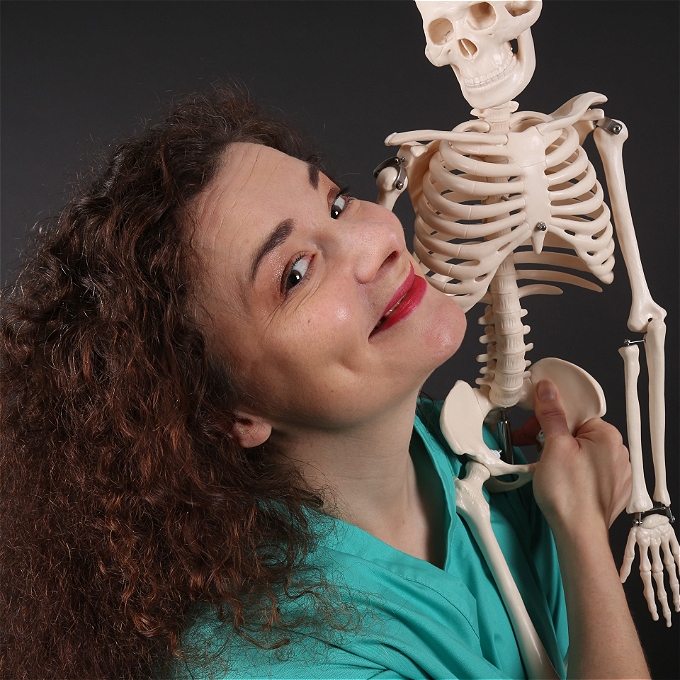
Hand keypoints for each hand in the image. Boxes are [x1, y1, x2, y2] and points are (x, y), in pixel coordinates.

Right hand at [530, 379, 631, 535]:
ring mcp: (614, 472)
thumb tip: (548, 389)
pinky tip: (556, 478)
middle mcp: (616, 452)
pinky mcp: (607, 488)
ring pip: (579, 450)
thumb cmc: (569, 494)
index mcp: (607, 436)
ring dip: (556, 452)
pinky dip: (568, 468)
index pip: (575, 412)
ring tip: (541, 465)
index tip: (531, 422)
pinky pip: (584, 468)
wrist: (578, 535)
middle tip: (529, 444)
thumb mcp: (554, 446)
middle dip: (549, 435)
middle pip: (575, 430)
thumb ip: (551, 414)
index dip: (548, 415)